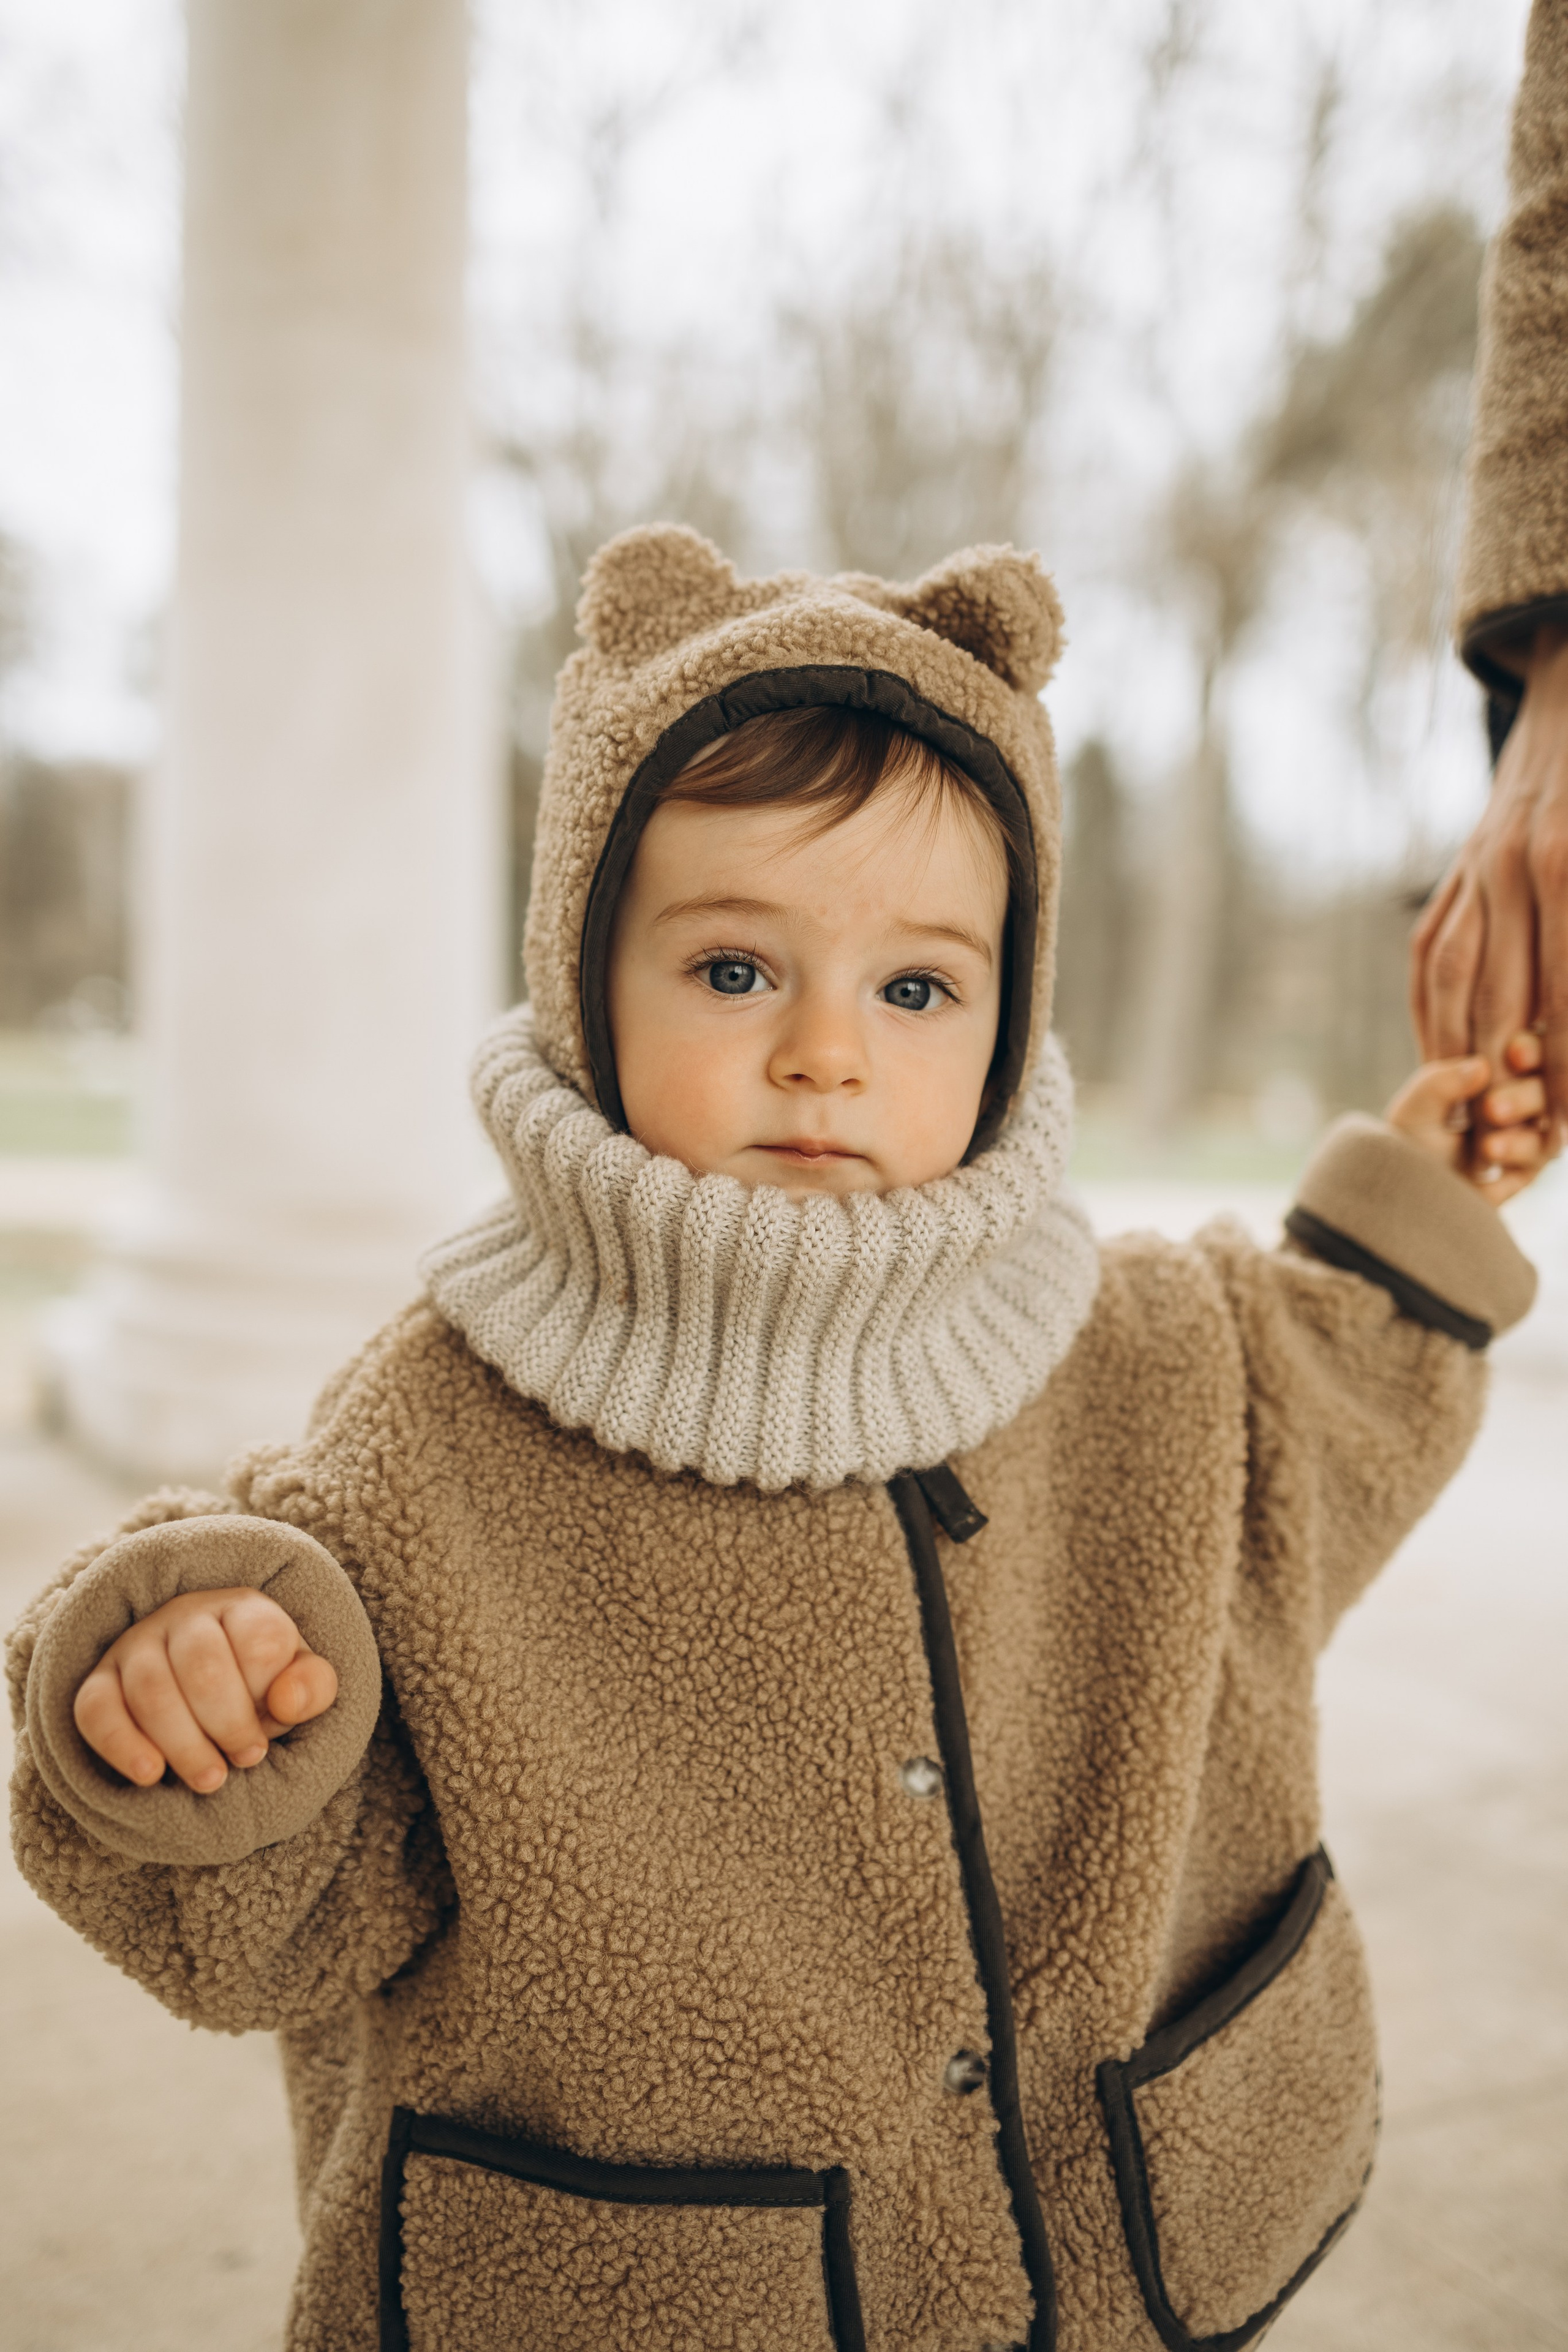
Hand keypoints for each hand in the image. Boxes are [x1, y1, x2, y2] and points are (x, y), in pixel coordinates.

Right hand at [72, 1586, 338, 1794]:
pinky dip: (120, 1744)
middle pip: (202, 1664)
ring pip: (150, 1688)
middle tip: (242, 1763)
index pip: (259, 1638)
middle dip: (226, 1723)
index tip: (266, 1739)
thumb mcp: (299, 1683)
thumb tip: (288, 1702)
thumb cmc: (260, 1687)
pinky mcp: (100, 1678)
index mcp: (244, 1609)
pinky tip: (150, 1775)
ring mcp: (137, 1643)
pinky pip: (96, 1706)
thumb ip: (312, 1687)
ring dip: (182, 1743)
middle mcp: (187, 1615)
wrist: (205, 1692)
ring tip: (210, 1781)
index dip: (265, 1695)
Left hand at [1386, 1034, 1556, 1205]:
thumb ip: (1440, 1084)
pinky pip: (1541, 1154)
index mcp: (1495, 1071)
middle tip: (1491, 1108)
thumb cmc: (1409, 1144)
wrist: (1407, 1194)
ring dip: (1523, 1132)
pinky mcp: (1530, 1166)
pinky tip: (1491, 1157)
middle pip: (1549, 1085)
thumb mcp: (1413, 1112)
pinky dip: (1519, 1153)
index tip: (1513, 1053)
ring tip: (1488, 1145)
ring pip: (1552, 1121)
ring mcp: (1529, 1131)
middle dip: (1525, 1094)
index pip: (1527, 1050)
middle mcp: (1520, 1097)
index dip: (1530, 1048)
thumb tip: (1480, 1065)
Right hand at [1412, 625, 1567, 1128]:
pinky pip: (1430, 964)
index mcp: (1567, 866)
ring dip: (1463, 1064)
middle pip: (1506, 1007)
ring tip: (1476, 1126)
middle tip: (1522, 1153)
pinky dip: (1435, 1019)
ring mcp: (1470, 871)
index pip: (1565, 999)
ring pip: (1455, 990)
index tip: (1566, 1132)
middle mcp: (1511, 870)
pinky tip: (1446, 1064)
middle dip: (1516, 1090)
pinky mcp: (1447, 877)